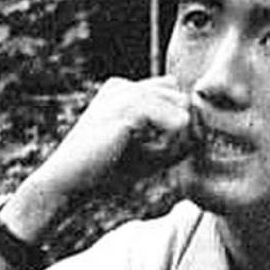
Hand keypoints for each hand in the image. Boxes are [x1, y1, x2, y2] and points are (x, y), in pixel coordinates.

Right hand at [34, 75, 195, 198]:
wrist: (66, 184)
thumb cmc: (104, 173)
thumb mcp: (147, 155)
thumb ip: (175, 142)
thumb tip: (203, 133)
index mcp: (123, 91)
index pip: (172, 94)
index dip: (178, 122)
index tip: (166, 150)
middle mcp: (123, 85)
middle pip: (182, 98)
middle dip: (182, 128)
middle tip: (162, 156)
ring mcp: (124, 92)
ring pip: (183, 107)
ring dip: (177, 138)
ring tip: (154, 157)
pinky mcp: (128, 107)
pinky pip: (177, 120)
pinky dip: (172, 143)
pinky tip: (150, 156)